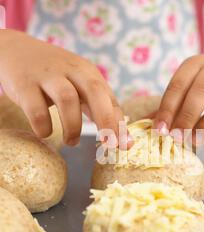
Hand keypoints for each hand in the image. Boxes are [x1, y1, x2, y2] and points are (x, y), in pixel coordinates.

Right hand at [0, 30, 129, 146]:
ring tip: (72, 142)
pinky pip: (36, 109)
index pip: (109, 98)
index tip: (125, 146)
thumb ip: (101, 109)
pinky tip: (45, 133)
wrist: (16, 51)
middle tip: (107, 145)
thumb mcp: (81, 86)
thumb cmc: (56, 77)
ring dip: (73, 127)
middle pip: (94, 92)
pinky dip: (44, 126)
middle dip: (105, 120)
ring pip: (67, 99)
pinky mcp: (24, 84)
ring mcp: (47, 76)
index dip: (119, 123)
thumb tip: (124, 140)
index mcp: (88, 73)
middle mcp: (71, 70)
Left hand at [154, 54, 203, 141]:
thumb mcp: (187, 88)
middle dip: (187, 116)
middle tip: (177, 137)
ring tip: (194, 139)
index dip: (167, 108)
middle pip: (201, 90)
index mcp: (194, 64)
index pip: (178, 85)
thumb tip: (147, 125)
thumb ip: (169, 105)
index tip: (160, 129)